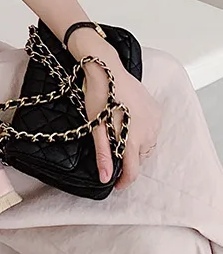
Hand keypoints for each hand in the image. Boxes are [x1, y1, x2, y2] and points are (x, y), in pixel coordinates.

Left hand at [79, 40, 161, 189]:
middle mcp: (149, 132)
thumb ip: (104, 154)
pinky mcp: (156, 110)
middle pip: (140, 157)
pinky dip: (142, 131)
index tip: (115, 185)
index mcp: (133, 139)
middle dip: (128, 159)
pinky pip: (152, 129)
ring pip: (147, 144)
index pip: (133, 170)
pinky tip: (130, 123)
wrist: (107, 69)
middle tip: (112, 151)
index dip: (124, 181)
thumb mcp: (96, 126)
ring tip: (120, 136)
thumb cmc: (98, 96)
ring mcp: (155, 120)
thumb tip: (106, 178)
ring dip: (136, 145)